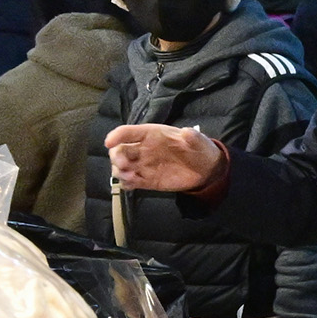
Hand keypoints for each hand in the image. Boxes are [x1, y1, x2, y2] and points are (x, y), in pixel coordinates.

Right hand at [103, 123, 222, 192]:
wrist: (206, 170)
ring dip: (119, 172)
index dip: (116, 135)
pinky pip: (130, 182)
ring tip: (129, 177)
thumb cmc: (199, 150)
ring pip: (121, 167)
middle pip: (119, 150)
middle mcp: (142, 148)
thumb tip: (187, 132)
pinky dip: (126, 184)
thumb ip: (193, 138)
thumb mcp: (200, 142)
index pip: (128, 132)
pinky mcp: (146, 180)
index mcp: (151, 135)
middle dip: (116, 157)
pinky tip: (132, 185)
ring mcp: (143, 165)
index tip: (109, 143)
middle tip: (124, 165)